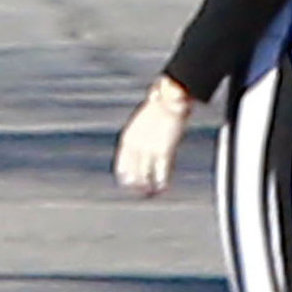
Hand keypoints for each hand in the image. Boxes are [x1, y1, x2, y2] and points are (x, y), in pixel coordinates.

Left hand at [114, 78, 193, 196]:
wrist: (169, 99)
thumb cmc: (160, 107)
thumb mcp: (145, 121)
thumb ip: (141, 135)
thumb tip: (141, 144)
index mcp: (129, 136)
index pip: (122, 160)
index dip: (124, 172)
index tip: (125, 181)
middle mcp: (137, 144)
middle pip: (133, 169)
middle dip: (135, 181)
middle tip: (137, 191)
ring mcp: (150, 148)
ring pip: (146, 172)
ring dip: (148, 184)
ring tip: (150, 193)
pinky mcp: (164, 149)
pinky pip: (162, 169)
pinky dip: (162, 179)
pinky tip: (163, 187)